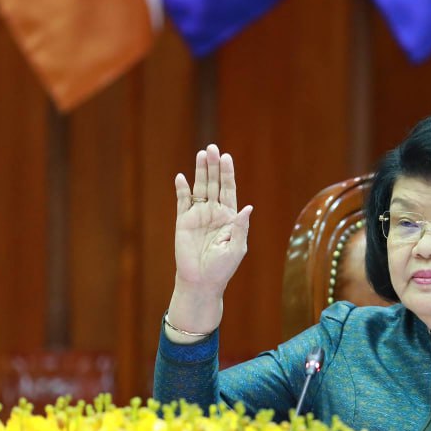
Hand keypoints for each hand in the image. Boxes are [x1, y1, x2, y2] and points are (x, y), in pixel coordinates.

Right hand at [166, 145, 252, 336]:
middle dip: (213, 166)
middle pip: (214, 184)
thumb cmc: (222, 268)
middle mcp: (214, 213)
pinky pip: (182, 202)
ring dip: (200, 171)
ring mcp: (198, 216)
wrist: (201, 282)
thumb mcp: (236, 248)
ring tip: (201, 154)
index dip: (227, 174)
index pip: (229, 190)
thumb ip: (241, 227)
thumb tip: (248, 207)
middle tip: (212, 148)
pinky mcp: (183, 222)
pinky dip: (182, 189)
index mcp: (230, 218)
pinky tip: (182, 177)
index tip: (226, 157)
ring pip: (199, 188)